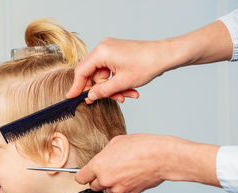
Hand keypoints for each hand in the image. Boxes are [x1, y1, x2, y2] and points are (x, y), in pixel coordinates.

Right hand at [67, 21, 232, 102]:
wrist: (166, 55)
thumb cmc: (147, 65)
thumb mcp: (122, 83)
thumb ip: (102, 91)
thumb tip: (89, 96)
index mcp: (101, 52)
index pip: (82, 71)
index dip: (77, 86)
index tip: (72, 98)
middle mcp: (103, 48)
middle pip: (93, 74)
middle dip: (103, 89)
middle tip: (112, 99)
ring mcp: (110, 50)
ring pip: (103, 75)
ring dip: (114, 88)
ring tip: (128, 95)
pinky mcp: (117, 53)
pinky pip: (111, 71)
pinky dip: (118, 82)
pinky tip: (130, 89)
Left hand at [75, 134, 220, 192]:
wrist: (161, 157)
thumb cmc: (141, 146)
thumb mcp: (116, 142)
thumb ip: (104, 154)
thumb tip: (102, 159)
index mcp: (98, 165)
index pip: (81, 178)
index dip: (83, 175)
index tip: (85, 174)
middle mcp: (106, 179)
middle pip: (94, 186)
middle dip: (98, 179)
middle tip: (108, 170)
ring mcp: (118, 188)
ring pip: (108, 191)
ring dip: (111, 184)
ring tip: (123, 171)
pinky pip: (122, 192)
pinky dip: (125, 187)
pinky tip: (132, 176)